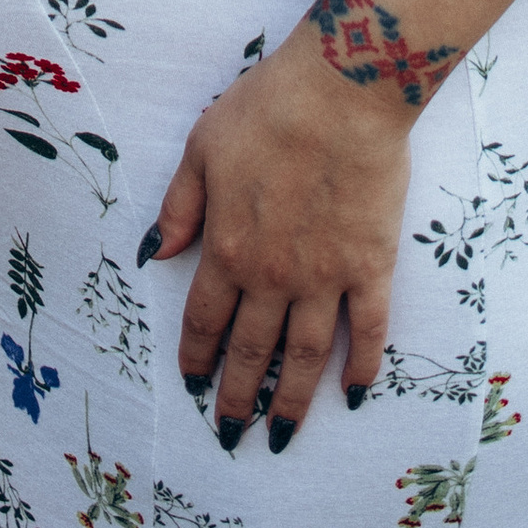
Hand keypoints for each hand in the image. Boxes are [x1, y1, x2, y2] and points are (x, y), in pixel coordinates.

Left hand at [143, 32, 413, 443]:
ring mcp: (325, 277)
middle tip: (230, 433)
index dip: (198, 355)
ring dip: (291, 402)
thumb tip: (156, 254)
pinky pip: (368, 330)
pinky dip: (362, 368)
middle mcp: (272, 275)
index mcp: (226, 247)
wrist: (341, 91)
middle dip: (238, 396)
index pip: (205, 319)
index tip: (194, 383)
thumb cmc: (267, 107)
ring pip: (305, 356)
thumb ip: (179, 206)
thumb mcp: (201, 147)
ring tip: (280, 437)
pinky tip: (354, 393)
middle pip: (252, 350)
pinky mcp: (372, 267)